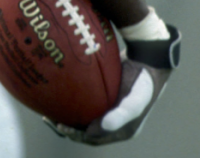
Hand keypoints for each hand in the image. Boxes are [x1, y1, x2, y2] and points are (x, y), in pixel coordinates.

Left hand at [44, 23, 179, 144]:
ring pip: (85, 120)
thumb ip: (121, 114)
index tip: (60, 125)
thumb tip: (102, 127)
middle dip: (68, 129)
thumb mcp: (134, 99)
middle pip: (86, 132)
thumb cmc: (142, 81)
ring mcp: (112, 112)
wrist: (149, 59)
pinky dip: (73, 106)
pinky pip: (87, 106)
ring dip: (68, 119)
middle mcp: (116, 124)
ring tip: (50, 112)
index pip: (94, 139)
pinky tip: (60, 97)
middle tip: (50, 119)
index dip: (76, 135)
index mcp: (123, 130)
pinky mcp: (107, 99)